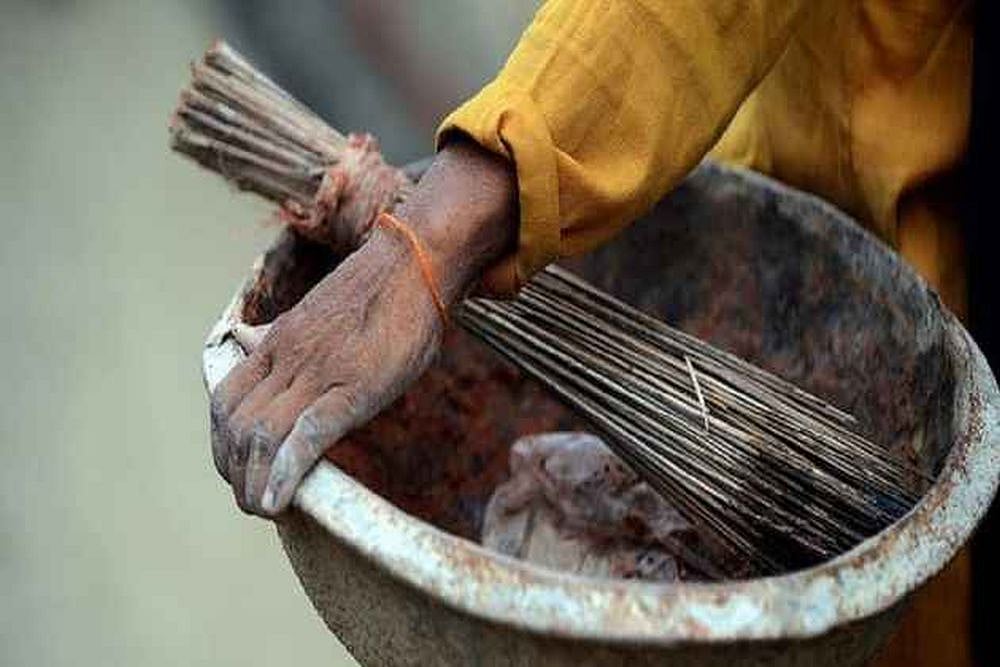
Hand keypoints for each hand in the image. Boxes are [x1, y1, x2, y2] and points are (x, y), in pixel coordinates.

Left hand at [210, 139, 516, 515]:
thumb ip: (279, 335)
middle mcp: (287, 356)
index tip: (236, 466)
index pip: (225, 399)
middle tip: (247, 497)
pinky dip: (285, 474)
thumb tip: (247, 341)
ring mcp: (318, 372)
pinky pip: (306, 437)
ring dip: (252, 482)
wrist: (418, 260)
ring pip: (260, 435)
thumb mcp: (316, 310)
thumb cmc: (380, 289)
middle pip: (235, 424)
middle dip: (232, 469)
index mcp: (278, 340)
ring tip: (260, 509)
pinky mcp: (353, 387)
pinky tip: (279, 503)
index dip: (222, 441)